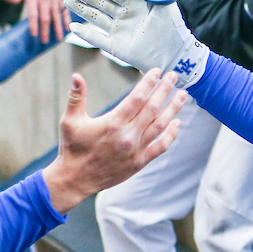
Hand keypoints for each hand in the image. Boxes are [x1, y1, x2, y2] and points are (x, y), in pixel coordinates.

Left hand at [4, 0, 69, 43]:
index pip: (33, 14)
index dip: (33, 25)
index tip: (34, 35)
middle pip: (45, 18)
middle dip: (45, 31)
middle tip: (44, 41)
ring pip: (56, 16)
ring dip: (58, 28)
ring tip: (58, 39)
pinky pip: (64, 11)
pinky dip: (66, 20)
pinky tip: (67, 29)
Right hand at [41, 68, 185, 213]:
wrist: (76, 180)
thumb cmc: (72, 149)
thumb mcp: (70, 121)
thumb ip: (76, 98)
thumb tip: (77, 76)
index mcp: (112, 123)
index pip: (137, 98)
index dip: (149, 83)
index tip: (157, 71)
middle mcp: (127, 136)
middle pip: (153, 108)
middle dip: (164, 90)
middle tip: (174, 76)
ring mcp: (136, 150)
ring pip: (161, 126)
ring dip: (173, 109)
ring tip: (182, 95)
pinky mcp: (140, 162)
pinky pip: (161, 146)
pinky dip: (171, 135)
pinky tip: (177, 123)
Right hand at [64, 0, 209, 87]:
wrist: (174, 57)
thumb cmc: (173, 31)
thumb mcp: (166, 8)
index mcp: (136, 5)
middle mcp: (126, 17)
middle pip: (101, 3)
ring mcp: (120, 31)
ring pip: (96, 18)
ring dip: (82, 10)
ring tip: (67, 0)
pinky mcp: (116, 47)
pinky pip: (98, 39)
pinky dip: (86, 33)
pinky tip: (73, 26)